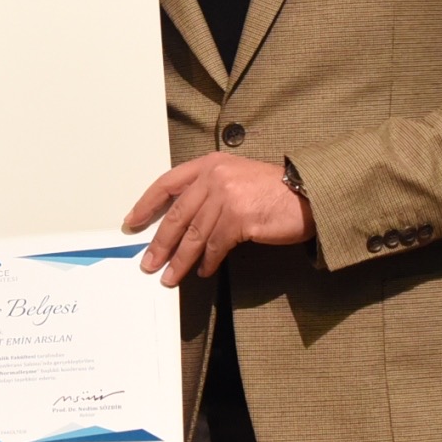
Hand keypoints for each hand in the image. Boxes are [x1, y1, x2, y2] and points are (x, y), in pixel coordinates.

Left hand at [123, 153, 316, 287]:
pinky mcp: (239, 219)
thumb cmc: (274, 190)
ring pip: (193, 235)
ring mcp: (227, 197)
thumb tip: (182, 224)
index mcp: (210, 164)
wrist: (309, 194)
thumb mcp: (236, 178)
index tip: (132, 222)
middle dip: (160, 243)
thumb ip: (209, 191)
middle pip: (177, 215)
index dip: (146, 204)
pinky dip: (208, 262)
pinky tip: (204, 271)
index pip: (167, 183)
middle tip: (149, 263)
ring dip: (179, 260)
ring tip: (170, 277)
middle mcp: (215, 177)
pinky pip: (215, 247)